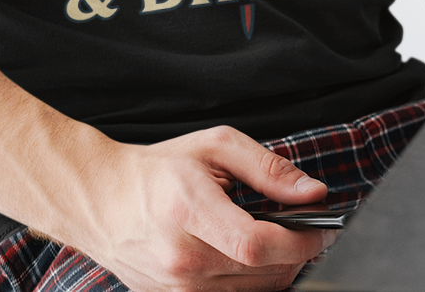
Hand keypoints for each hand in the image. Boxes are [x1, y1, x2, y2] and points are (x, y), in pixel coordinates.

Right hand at [73, 126, 329, 291]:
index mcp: (188, 211)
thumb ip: (269, 170)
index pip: (256, 245)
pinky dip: (251, 283)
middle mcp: (179, 258)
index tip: (324, 229)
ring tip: (277, 241)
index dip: (301, 242)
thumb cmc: (159, 170)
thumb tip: (313, 193)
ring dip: (277, 271)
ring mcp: (173, 288)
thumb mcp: (216, 147)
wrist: (100, 200)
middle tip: (306, 229)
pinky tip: (251, 259)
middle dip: (296, 254)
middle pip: (260, 274)